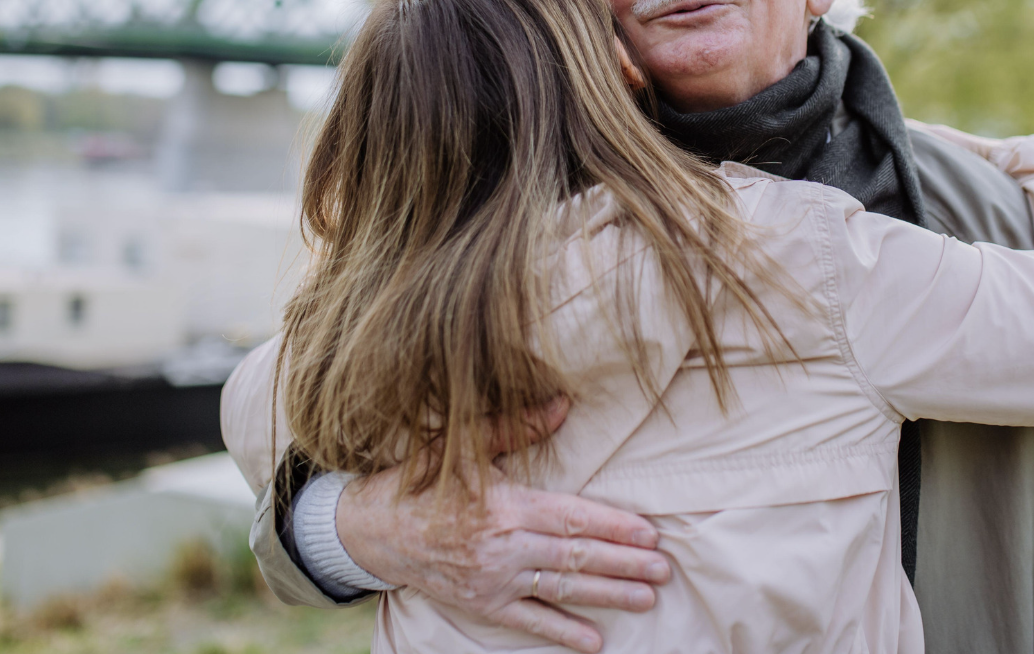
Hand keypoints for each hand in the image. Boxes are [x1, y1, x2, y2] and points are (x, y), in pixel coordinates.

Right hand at [333, 399, 669, 653]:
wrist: (370, 530)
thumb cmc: (422, 480)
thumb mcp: (464, 446)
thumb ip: (516, 427)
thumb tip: (562, 403)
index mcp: (505, 505)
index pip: (572, 519)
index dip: (614, 527)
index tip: (649, 533)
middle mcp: (503, 547)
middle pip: (576, 558)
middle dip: (624, 564)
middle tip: (664, 569)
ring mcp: (493, 580)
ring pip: (561, 590)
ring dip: (608, 596)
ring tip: (646, 598)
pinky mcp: (481, 604)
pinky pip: (529, 621)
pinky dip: (562, 633)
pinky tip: (594, 642)